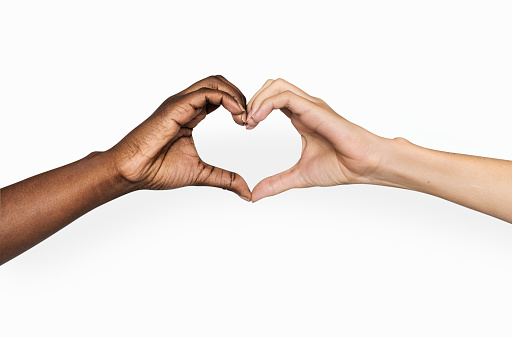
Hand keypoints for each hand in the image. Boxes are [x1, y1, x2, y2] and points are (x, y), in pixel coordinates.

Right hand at [107, 75, 251, 200]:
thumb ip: (225, 179)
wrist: (132, 172)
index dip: (238, 106)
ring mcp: (180, 103)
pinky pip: (206, 92)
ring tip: (244, 116)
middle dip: (240, 96)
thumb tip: (246, 192)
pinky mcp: (176, 106)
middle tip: (250, 118)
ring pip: (214, 82)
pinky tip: (237, 114)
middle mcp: (185, 104)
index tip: (248, 125)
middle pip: (219, 83)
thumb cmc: (157, 170)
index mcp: (190, 114)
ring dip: (236, 95)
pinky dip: (227, 98)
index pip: (219, 96)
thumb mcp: (201, 174)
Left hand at [246, 79, 384, 201]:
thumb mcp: (299, 175)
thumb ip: (276, 183)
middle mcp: (305, 107)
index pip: (272, 99)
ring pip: (277, 85)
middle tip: (244, 122)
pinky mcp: (316, 109)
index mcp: (301, 117)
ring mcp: (311, 106)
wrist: (364, 166)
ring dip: (257, 99)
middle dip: (252, 99)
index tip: (245, 128)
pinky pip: (286, 96)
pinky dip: (267, 103)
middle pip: (272, 85)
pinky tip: (258, 119)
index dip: (254, 109)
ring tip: (250, 121)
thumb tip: (255, 195)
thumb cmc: (341, 166)